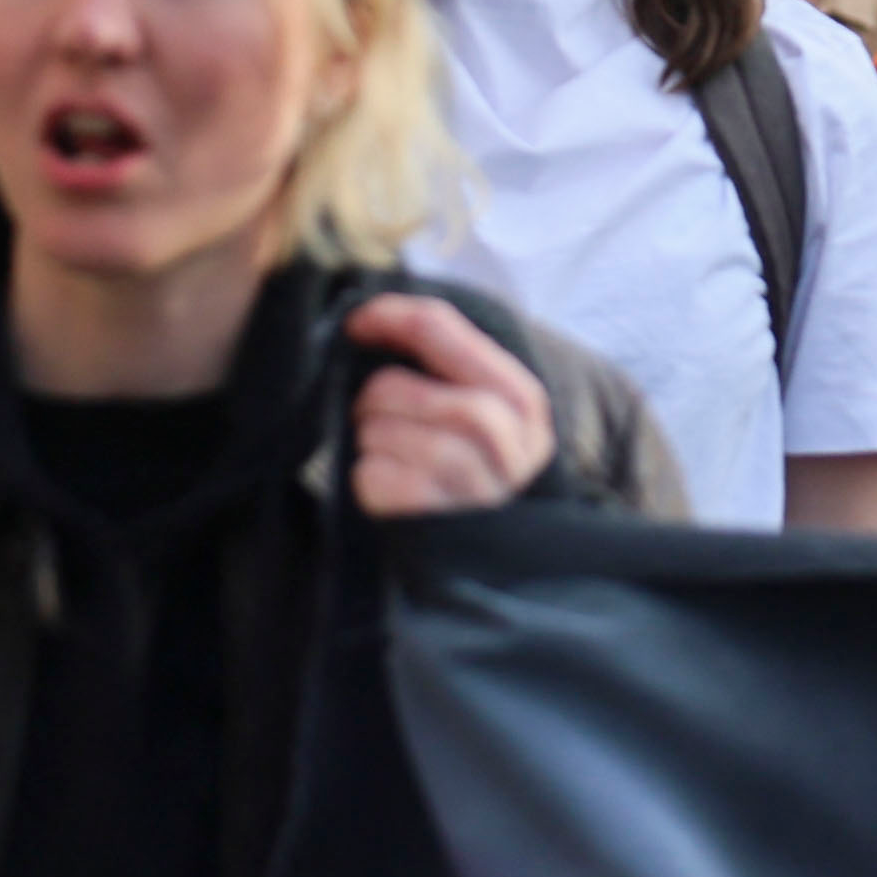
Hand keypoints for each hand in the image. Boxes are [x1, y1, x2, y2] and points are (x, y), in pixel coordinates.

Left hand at [342, 292, 554, 517]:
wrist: (507, 561)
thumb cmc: (483, 473)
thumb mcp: (492, 415)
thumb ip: (453, 366)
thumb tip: (374, 319)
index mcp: (521, 396)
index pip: (439, 328)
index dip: (387, 316)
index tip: (355, 324)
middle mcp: (505, 438)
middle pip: (396, 387)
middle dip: (373, 400)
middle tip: (383, 422)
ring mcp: (473, 484)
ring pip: (380, 431)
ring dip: (372, 441)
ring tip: (396, 457)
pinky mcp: (437, 523)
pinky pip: (373, 476)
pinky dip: (368, 479)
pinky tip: (393, 489)